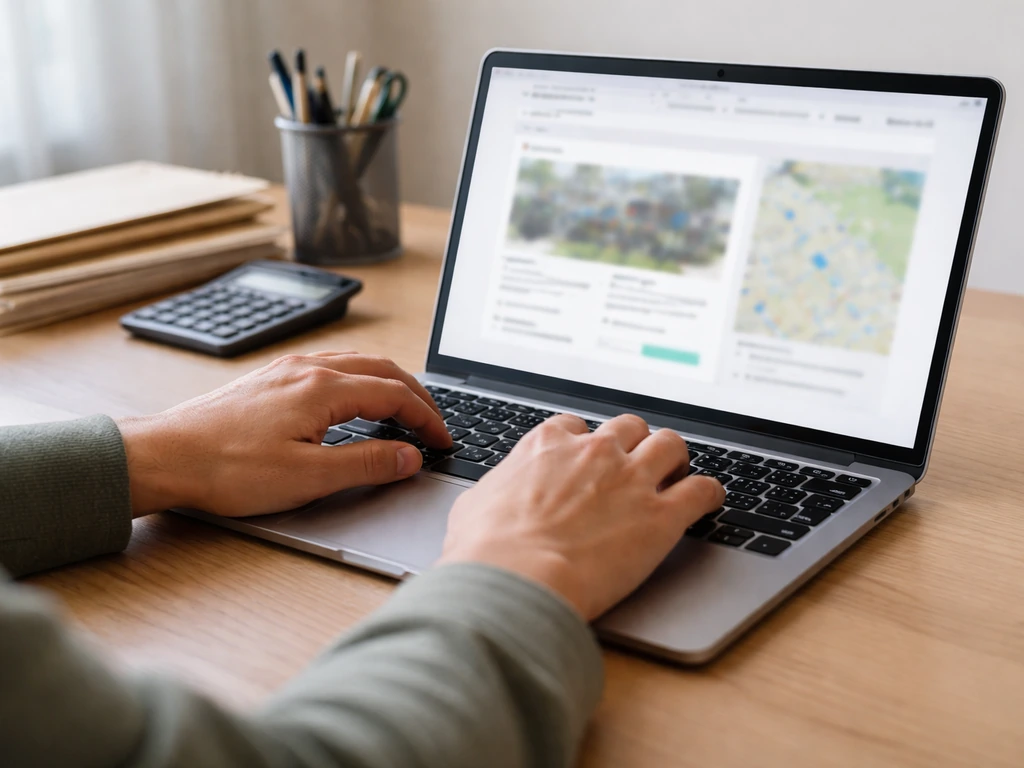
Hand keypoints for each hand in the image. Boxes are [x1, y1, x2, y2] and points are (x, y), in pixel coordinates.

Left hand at [116, 353, 451, 516]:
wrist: (164, 456)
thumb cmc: (226, 469)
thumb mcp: (306, 477)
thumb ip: (365, 464)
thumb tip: (409, 456)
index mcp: (322, 389)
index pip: (395, 394)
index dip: (427, 418)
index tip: (443, 440)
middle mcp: (307, 368)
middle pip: (382, 369)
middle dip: (416, 395)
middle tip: (435, 422)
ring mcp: (286, 369)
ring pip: (356, 363)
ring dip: (389, 383)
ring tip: (405, 408)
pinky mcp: (270, 378)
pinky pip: (331, 366)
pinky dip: (360, 379)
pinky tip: (354, 398)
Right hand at [439, 414, 724, 619]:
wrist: (515, 580)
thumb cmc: (486, 550)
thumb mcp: (475, 504)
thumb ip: (496, 490)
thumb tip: (491, 499)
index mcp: (549, 444)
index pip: (578, 428)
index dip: (586, 445)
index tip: (588, 462)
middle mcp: (595, 452)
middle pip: (630, 427)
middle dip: (634, 445)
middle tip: (635, 467)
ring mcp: (631, 480)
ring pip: (671, 444)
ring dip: (674, 459)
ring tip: (675, 477)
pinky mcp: (661, 517)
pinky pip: (702, 489)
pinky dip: (708, 493)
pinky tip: (707, 502)